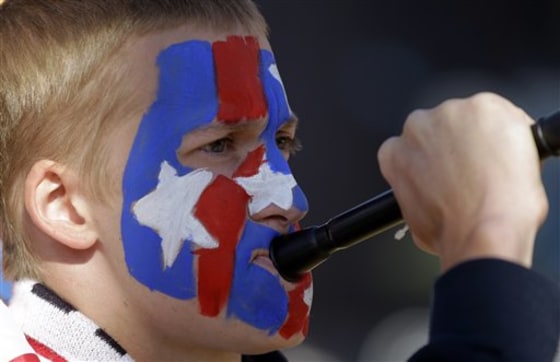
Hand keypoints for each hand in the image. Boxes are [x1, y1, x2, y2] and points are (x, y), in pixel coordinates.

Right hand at [377, 93, 547, 270]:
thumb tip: (434, 197)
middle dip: (457, 145)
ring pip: (472, 119)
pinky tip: (516, 160)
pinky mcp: (485, 106)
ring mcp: (450, 113)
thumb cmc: (453, 231)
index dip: (434, 159)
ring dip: (483, 138)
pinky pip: (505, 116)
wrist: (484, 229)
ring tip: (498, 170)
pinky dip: (515, 133)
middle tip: (476, 172)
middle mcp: (417, 126)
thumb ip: (420, 193)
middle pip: (441, 128)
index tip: (448, 170)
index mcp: (395, 153)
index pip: (413, 146)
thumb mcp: (417, 219)